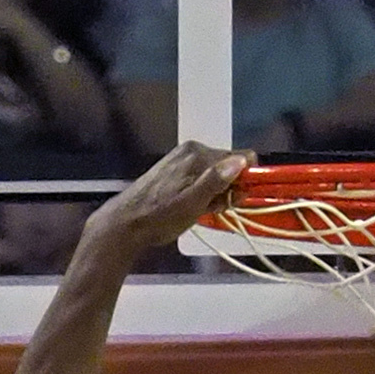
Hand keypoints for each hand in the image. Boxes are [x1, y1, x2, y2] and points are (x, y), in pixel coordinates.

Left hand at [84, 142, 250, 261]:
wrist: (126, 223)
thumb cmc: (160, 217)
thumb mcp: (193, 203)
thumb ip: (217, 181)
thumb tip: (240, 162)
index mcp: (198, 154)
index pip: (241, 157)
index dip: (247, 178)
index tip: (243, 199)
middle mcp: (192, 150)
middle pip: (229, 165)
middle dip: (231, 188)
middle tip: (218, 209)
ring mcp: (183, 159)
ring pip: (216, 174)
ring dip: (218, 193)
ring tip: (203, 211)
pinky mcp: (176, 170)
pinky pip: (202, 177)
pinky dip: (205, 192)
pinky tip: (195, 207)